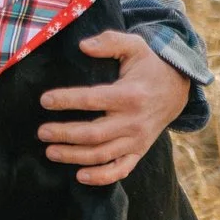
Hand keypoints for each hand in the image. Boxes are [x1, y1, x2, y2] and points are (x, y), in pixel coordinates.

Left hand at [36, 31, 189, 186]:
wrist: (178, 89)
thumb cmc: (149, 65)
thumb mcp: (135, 46)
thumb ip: (110, 41)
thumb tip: (83, 46)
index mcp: (129, 95)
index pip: (92, 100)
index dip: (67, 100)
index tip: (44, 100)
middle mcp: (133, 121)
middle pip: (94, 134)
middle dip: (64, 134)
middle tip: (41, 132)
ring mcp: (137, 140)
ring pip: (102, 154)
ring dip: (74, 156)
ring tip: (50, 152)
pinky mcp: (139, 151)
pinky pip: (121, 170)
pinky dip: (101, 177)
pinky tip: (80, 176)